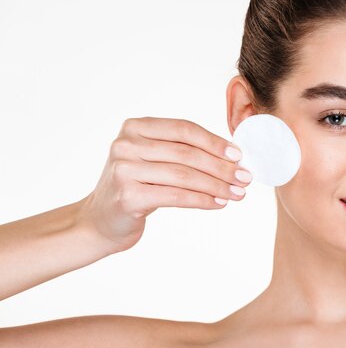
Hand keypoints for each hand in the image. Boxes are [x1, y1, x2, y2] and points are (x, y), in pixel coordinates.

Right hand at [79, 117, 250, 252]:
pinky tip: (219, 203)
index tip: (239, 155)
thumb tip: (233, 155)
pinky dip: (202, 200)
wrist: (99, 221)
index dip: (214, 142)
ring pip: (184, 175)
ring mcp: (124, 169)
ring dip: (216, 185)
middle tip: (245, 177)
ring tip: (237, 193)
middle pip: (186, 152)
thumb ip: (183, 151)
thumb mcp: (154, 160)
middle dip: (221, 166)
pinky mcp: (127, 196)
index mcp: (135, 127)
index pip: (184, 129)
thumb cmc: (136, 186)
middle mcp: (126, 144)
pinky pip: (176, 196)